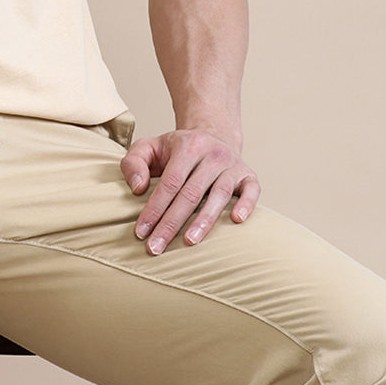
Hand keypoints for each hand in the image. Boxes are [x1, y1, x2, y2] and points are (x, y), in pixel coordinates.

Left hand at [121, 128, 259, 254]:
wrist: (212, 136)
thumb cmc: (175, 150)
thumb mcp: (149, 147)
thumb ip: (134, 162)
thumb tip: (138, 188)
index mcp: (187, 146)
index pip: (169, 183)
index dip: (154, 208)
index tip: (141, 232)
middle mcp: (212, 154)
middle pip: (191, 193)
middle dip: (171, 223)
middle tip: (156, 248)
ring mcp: (232, 165)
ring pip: (219, 195)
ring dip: (204, 221)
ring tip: (189, 242)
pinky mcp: (249, 176)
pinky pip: (251, 191)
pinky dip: (246, 205)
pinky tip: (236, 221)